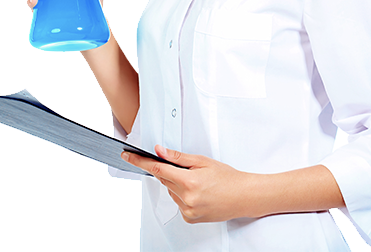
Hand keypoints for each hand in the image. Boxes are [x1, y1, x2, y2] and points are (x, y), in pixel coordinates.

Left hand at [122, 146, 254, 223]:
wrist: (243, 196)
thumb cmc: (227, 177)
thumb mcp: (202, 161)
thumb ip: (178, 157)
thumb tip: (159, 151)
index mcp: (188, 182)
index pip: (157, 168)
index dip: (140, 161)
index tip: (127, 156)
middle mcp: (186, 199)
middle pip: (164, 179)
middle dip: (167, 170)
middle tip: (184, 167)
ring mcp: (188, 211)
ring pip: (171, 191)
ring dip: (177, 183)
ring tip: (198, 181)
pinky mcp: (190, 219)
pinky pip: (178, 202)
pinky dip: (182, 195)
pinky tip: (198, 192)